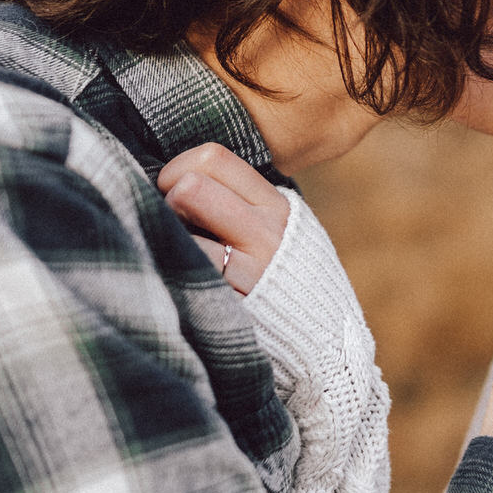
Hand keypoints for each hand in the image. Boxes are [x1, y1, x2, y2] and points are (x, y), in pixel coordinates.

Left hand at [158, 144, 291, 294]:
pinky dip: (179, 270)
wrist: (324, 333)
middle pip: (191, 187)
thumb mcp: (281, 226)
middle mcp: (265, 231)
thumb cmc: (285, 273)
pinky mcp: (233, 302)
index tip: (173, 187)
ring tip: (183, 250)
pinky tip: (189, 276)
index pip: (214, 158)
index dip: (179, 167)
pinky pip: (190, 275)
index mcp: (275, 204)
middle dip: (169, 199)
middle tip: (173, 219)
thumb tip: (185, 174)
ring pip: (184, 234)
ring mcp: (249, 269)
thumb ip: (244, 199)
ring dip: (171, 239)